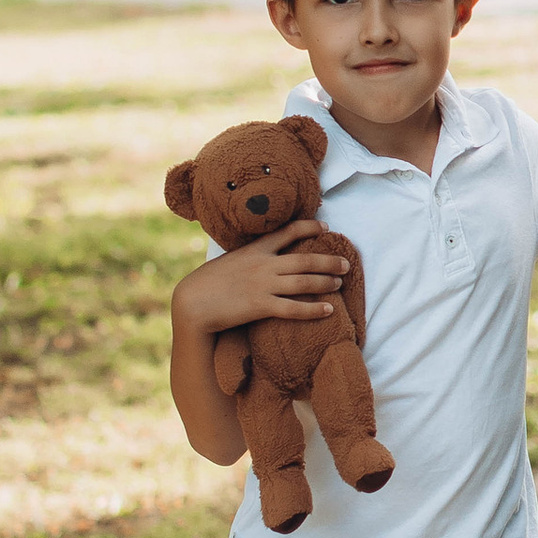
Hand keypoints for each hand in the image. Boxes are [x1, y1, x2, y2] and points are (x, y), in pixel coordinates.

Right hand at [171, 226, 349, 338]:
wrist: (192, 302)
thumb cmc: (207, 282)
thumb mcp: (229, 260)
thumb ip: (249, 256)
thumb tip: (263, 256)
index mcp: (255, 249)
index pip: (288, 231)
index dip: (310, 227)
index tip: (326, 227)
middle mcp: (263, 264)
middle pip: (305, 259)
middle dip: (329, 261)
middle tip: (346, 263)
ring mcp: (263, 285)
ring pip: (304, 281)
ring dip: (326, 282)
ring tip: (340, 283)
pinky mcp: (261, 306)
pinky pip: (294, 308)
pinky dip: (313, 309)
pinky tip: (328, 310)